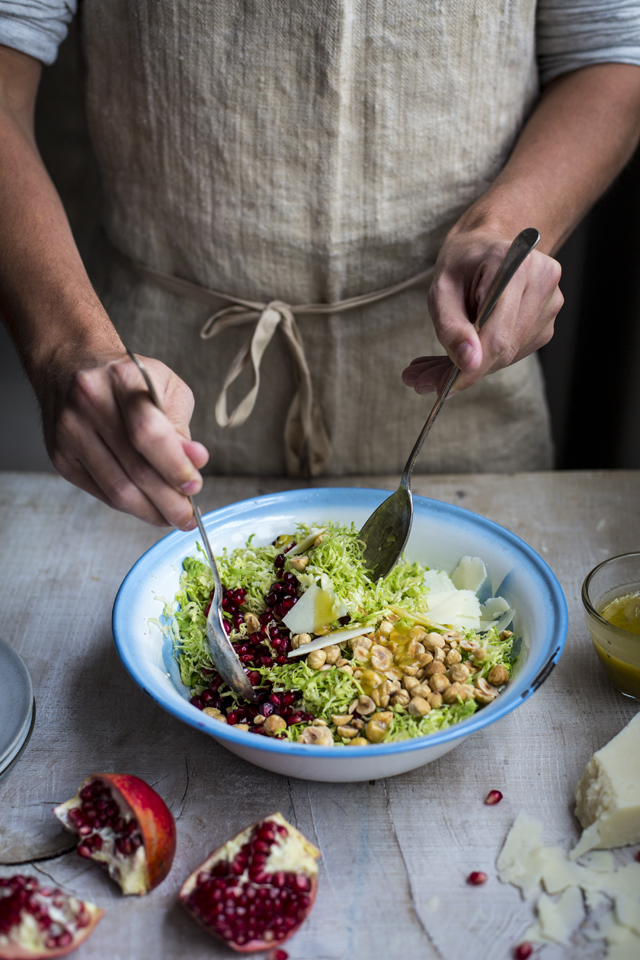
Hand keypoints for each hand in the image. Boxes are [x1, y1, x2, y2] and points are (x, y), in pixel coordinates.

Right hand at [41, 350, 208, 528]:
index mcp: (124, 379)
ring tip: (172, 517)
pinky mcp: (61, 456)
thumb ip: (180, 427)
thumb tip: (197, 463)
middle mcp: (91, 404)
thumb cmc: (127, 379)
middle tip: (188, 516)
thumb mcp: (166, 388)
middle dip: (169, 501)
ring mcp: (71, 432)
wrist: (70, 365)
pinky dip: (129, 506)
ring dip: (150, 511)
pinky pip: (101, 493)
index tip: (194, 486)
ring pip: (117, 489)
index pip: (150, 433)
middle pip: (135, 469)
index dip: (175, 466)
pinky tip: (147, 507)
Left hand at [402, 227, 562, 395]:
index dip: (473, 366)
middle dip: (468, 367)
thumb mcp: (441, 289)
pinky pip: (518, 351)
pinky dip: (491, 356)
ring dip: (477, 363)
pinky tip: (472, 345)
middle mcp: (542, 279)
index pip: (498, 332)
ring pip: (511, 354)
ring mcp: (551, 300)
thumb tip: (469, 364)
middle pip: (506, 347)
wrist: (487, 245)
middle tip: (429, 379)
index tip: (446, 387)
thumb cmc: (462, 263)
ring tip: (444, 358)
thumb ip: (451, 328)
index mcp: (514, 263)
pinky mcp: (548, 319)